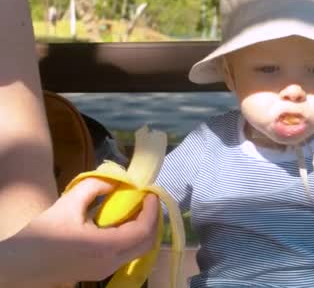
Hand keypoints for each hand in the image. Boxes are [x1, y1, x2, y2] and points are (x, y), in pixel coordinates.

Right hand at [6, 178, 159, 284]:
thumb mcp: (68, 203)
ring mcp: (105, 271)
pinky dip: (132, 238)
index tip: (150, 193)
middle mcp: (110, 263)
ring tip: (138, 209)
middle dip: (152, 220)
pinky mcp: (99, 273)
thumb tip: (115, 182)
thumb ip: (94, 187)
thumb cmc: (42, 234)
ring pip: (137, 251)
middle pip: (146, 244)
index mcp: (105, 247)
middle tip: (148, 201)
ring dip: (143, 230)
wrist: (20, 263)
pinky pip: (125, 255)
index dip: (151, 211)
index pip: (142, 231)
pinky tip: (124, 223)